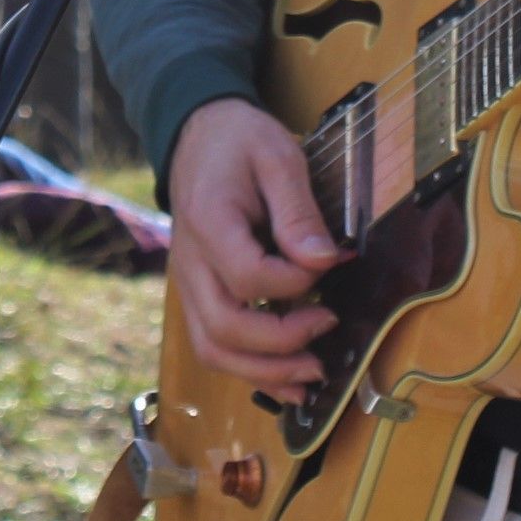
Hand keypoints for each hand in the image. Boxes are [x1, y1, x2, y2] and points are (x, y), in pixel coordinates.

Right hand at [166, 96, 344, 389]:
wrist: (199, 138)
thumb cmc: (242, 144)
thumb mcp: (278, 159)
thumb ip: (298, 212)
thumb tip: (325, 262)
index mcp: (209, 222)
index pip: (248, 275)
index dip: (295, 282)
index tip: (330, 263)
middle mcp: (191, 263)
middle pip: (224, 328)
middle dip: (282, 343)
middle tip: (329, 325)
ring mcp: (190, 285)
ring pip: (213, 350)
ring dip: (264, 372)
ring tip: (313, 374)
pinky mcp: (199, 296)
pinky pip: (215, 346)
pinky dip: (252, 371)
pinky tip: (290, 382)